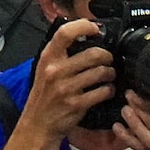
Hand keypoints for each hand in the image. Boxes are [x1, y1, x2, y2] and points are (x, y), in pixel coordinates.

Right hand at [24, 19, 113, 140]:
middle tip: (109, 60)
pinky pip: (103, 92)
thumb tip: (84, 37)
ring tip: (109, 75)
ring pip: (101, 72)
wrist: (38, 123)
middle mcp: (55, 70)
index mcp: (48, 58)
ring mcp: (66, 88)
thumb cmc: (45, 94)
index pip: (65, 33)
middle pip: (93, 54)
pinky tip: (106, 90)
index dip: (83, 26)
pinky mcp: (76, 104)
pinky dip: (109, 90)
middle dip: (107, 56)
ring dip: (111, 73)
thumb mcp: (45, 69)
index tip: (94, 28)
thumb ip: (61, 55)